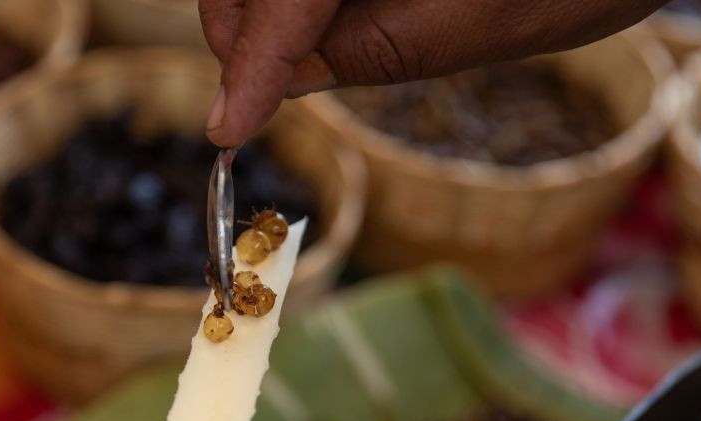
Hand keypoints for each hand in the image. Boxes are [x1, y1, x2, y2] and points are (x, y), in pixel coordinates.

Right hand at [199, 0, 666, 145]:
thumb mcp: (474, 25)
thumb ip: (366, 50)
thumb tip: (271, 90)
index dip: (250, 61)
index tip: (226, 128)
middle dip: (244, 30)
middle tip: (252, 98)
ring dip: (261, 15)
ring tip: (288, 62)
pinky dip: (289, 5)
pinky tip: (312, 25)